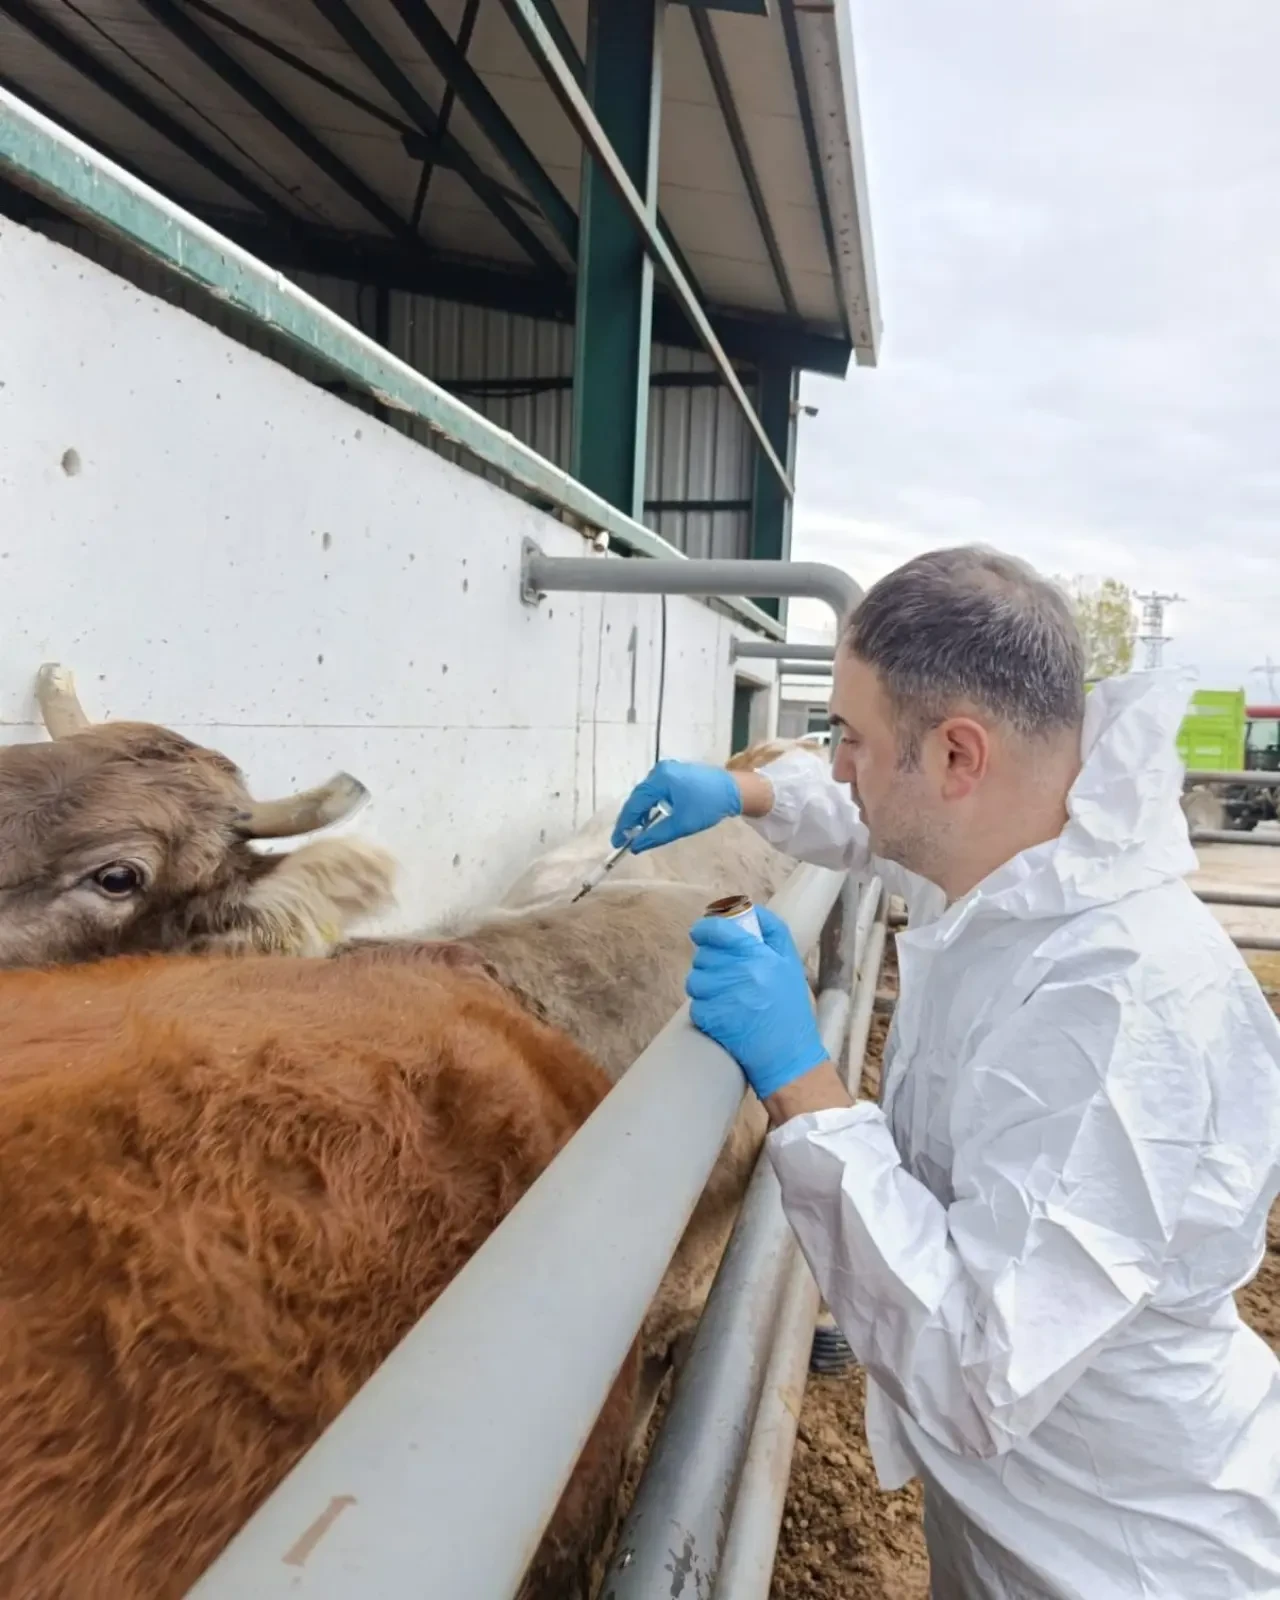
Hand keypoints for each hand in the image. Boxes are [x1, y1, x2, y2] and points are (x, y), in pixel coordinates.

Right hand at [611, 759, 741, 851]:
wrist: (735, 790)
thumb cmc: (708, 806)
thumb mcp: (681, 824)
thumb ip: (655, 836)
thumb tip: (636, 847)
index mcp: (659, 779)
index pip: (634, 804)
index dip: (624, 825)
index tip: (617, 842)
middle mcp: (660, 771)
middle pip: (638, 797)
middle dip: (631, 819)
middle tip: (625, 839)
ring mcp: (668, 770)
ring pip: (646, 795)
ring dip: (641, 813)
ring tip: (637, 832)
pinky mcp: (675, 774)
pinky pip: (656, 791)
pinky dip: (651, 806)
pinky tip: (651, 819)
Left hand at [685, 906, 828, 1099]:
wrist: (788, 1055)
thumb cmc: (790, 1008)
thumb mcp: (791, 964)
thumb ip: (773, 932)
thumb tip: (748, 907)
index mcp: (761, 957)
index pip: (720, 932)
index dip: (705, 928)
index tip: (700, 931)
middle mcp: (742, 975)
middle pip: (704, 956)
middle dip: (708, 961)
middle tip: (721, 971)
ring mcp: (724, 999)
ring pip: (695, 979)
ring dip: (703, 984)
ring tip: (722, 993)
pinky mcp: (712, 1020)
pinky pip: (695, 1004)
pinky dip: (704, 1007)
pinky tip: (722, 1012)